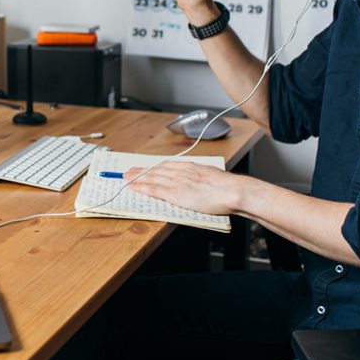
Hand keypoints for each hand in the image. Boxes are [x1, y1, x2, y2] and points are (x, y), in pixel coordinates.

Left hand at [124, 160, 245, 215]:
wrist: (233, 191)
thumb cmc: (228, 187)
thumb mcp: (212, 176)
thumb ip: (202, 176)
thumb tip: (200, 182)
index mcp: (191, 166)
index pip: (166, 165)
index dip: (153, 167)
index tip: (145, 168)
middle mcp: (181, 171)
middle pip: (156, 170)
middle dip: (141, 171)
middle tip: (129, 171)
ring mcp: (177, 182)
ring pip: (152, 178)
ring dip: (137, 178)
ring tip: (126, 178)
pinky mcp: (175, 193)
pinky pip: (154, 189)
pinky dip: (142, 188)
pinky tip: (133, 187)